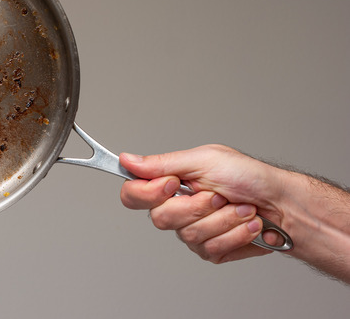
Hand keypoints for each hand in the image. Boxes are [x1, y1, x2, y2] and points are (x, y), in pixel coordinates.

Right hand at [119, 144, 287, 263]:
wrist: (284, 204)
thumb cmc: (249, 176)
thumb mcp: (204, 159)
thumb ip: (162, 163)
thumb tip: (127, 160)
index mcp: (169, 183)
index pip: (132, 195)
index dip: (148, 193)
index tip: (174, 183)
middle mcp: (176, 209)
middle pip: (160, 219)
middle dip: (198, 206)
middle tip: (219, 195)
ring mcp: (192, 232)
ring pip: (190, 235)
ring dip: (224, 220)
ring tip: (243, 208)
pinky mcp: (211, 251)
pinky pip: (211, 249)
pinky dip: (236, 234)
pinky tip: (248, 224)